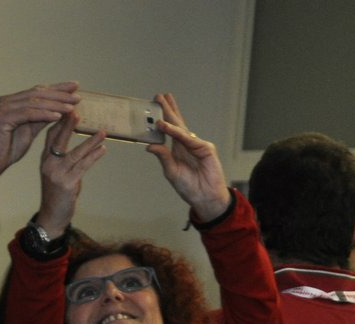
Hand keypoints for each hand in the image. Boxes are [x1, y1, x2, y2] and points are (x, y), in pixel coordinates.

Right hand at [0, 82, 79, 186]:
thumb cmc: (7, 150)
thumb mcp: (28, 131)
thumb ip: (40, 119)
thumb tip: (58, 109)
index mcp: (12, 101)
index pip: (38, 91)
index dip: (57, 88)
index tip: (75, 87)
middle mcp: (6, 101)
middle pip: (37, 93)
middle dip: (59, 94)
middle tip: (78, 95)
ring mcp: (3, 107)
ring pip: (34, 102)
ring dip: (55, 104)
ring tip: (72, 106)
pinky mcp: (2, 118)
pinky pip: (28, 113)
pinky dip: (44, 114)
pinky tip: (58, 116)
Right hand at [37, 113, 105, 235]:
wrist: (51, 217)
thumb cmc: (58, 195)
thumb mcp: (57, 174)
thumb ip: (66, 159)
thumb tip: (83, 147)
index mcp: (45, 160)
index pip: (51, 136)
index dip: (60, 122)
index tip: (68, 109)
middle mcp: (49, 165)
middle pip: (59, 140)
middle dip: (69, 125)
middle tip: (77, 111)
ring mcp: (57, 174)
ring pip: (75, 153)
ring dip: (90, 141)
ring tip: (102, 131)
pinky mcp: (67, 184)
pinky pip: (83, 166)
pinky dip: (93, 156)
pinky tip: (102, 149)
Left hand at [145, 92, 230, 219]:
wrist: (205, 197)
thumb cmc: (189, 187)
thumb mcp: (171, 172)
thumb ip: (163, 157)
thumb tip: (149, 147)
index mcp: (178, 149)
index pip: (169, 131)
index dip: (163, 118)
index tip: (154, 107)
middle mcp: (187, 144)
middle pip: (176, 123)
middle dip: (168, 109)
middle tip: (159, 95)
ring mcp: (197, 145)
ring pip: (181, 127)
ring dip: (171, 115)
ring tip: (162, 102)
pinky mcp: (206, 149)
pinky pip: (188, 139)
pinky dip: (176, 132)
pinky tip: (166, 125)